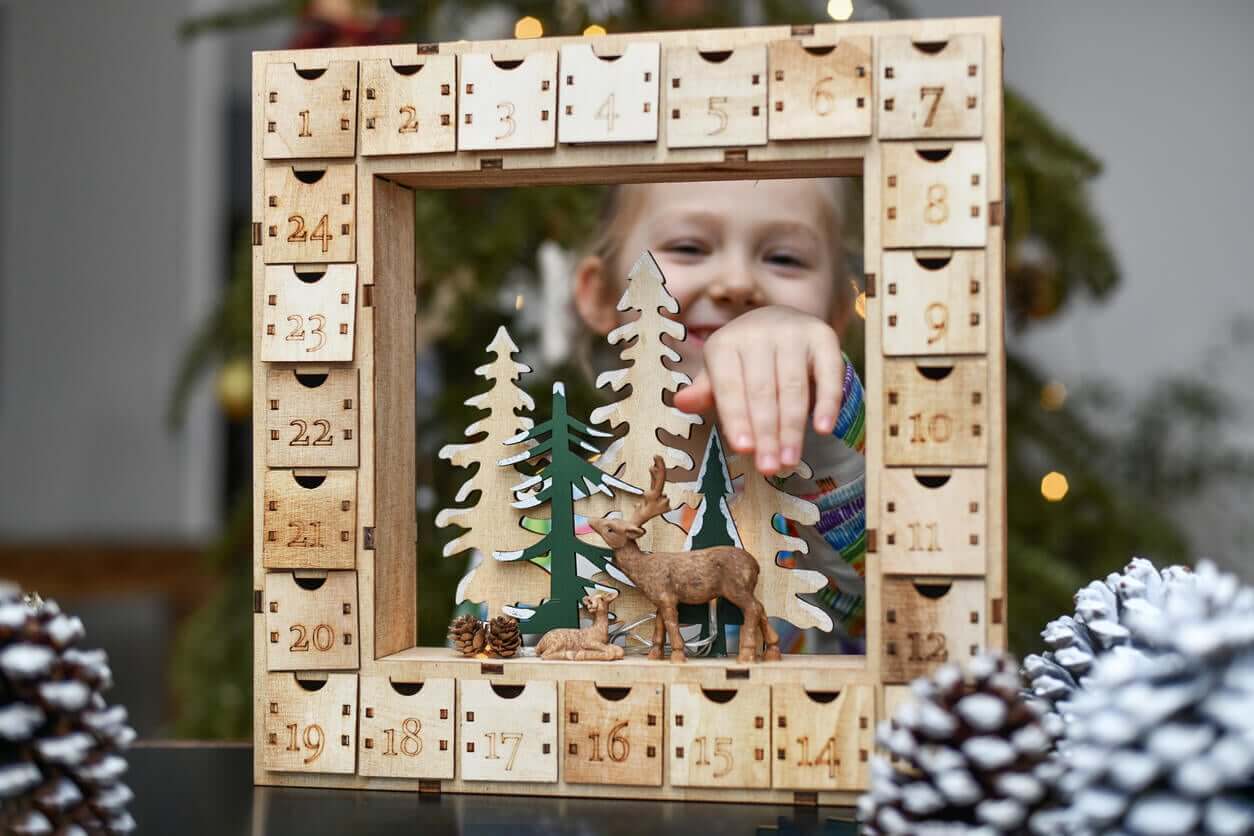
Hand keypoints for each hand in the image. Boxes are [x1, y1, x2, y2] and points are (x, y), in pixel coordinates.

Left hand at [673, 306, 843, 475]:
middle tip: (770, 467)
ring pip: (793, 387)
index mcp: (725, 344)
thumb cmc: (746, 359)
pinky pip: (829, 373)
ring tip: (790, 460)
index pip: (729, 386)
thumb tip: (681, 403)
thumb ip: (706, 392)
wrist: (783, 320)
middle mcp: (758, 333)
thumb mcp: (721, 372)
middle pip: (762, 391)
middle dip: (766, 433)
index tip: (743, 449)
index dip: (736, 418)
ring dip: (792, 427)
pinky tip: (823, 428)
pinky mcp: (824, 337)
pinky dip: (827, 402)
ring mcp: (793, 333)